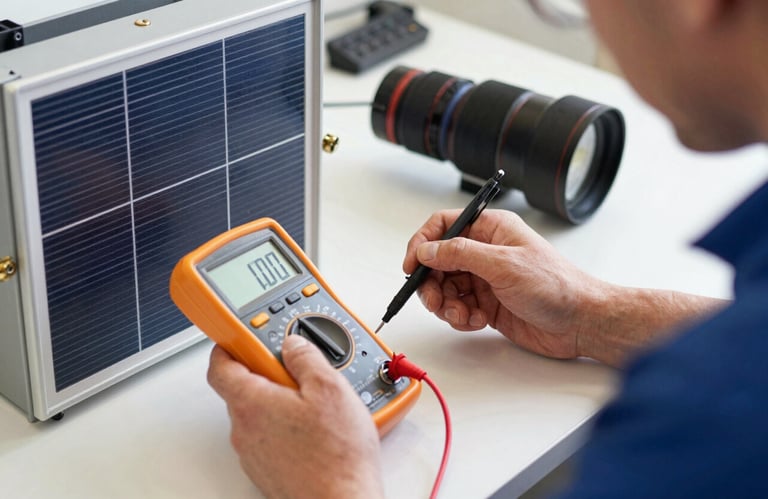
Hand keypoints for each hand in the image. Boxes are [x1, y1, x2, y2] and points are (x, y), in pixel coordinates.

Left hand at [207, 335, 383, 498]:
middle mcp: (244, 429)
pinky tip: (318, 430)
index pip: (220, 365)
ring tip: (318, 405)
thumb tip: (294, 344)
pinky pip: (271, 438)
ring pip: (260, 415)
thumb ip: (306, 357)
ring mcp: (254, 453)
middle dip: (270, 374)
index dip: (229, 345)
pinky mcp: (268, 471)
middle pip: (244, 388)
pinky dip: (288, 428)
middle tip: (300, 371)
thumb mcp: (330, 389)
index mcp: (251, 402)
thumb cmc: (336, 457)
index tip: (242, 335)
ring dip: (282, 403)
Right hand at [404, 209, 607, 360]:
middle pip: (438, 261)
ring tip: (460, 314)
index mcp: (491, 229)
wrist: (580, 322)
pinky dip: (459, 317)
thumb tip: (427, 250)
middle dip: (432, 283)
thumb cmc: (555, 285)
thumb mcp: (503, 264)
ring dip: (445, 304)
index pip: (443, 225)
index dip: (422, 243)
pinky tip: (475, 321)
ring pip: (445, 287)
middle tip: (434, 300)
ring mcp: (485, 278)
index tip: (412, 265)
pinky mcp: (487, 304)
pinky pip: (458, 307)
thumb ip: (460, 254)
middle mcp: (485, 251)